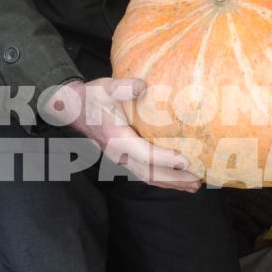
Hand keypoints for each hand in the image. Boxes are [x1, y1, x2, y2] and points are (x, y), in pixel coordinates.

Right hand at [41, 77, 204, 191]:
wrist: (74, 108)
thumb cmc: (92, 97)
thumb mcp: (105, 88)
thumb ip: (122, 87)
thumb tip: (142, 86)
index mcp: (116, 138)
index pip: (143, 153)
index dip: (165, 159)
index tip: (185, 161)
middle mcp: (119, 154)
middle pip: (149, 173)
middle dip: (174, 178)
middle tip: (198, 181)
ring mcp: (121, 158)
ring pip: (148, 176)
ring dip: (172, 183)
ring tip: (195, 185)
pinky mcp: (125, 158)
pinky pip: (146, 172)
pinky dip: (163, 178)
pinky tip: (179, 179)